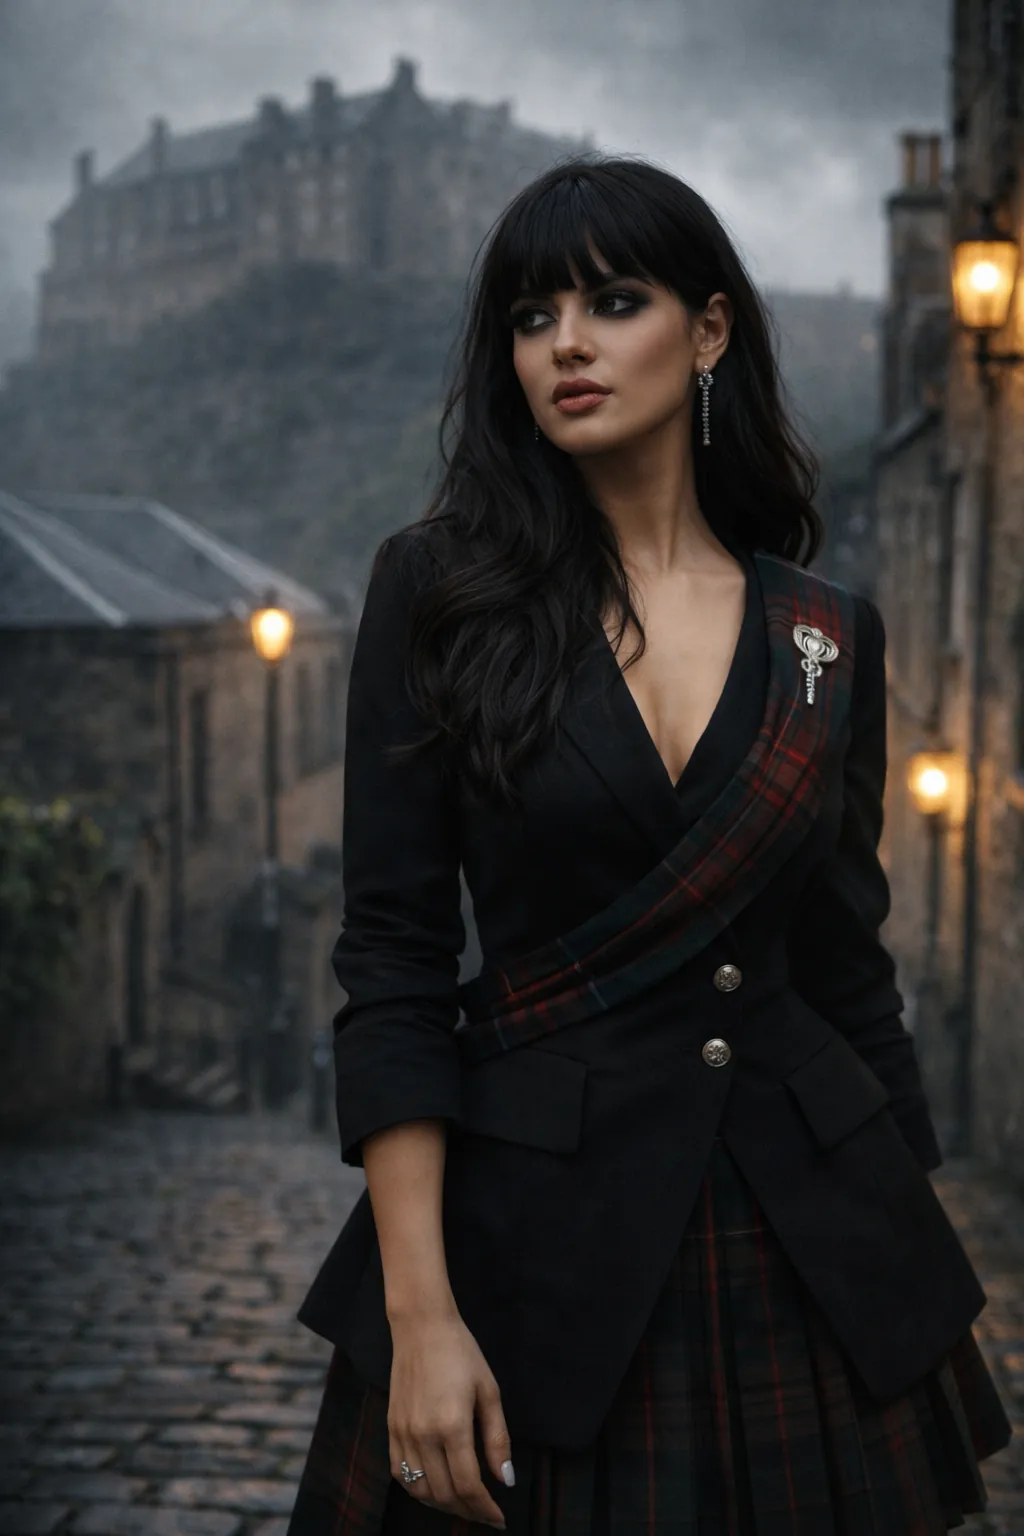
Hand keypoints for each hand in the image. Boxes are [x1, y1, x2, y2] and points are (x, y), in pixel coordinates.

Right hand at [387, 1308, 512, 1528]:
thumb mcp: (489, 1392)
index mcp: (452, 1425)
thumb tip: (505, 1480)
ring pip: (420, 1490)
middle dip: (468, 1511)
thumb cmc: (461, 1353)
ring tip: (464, 1504)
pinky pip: (400, 1474)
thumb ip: (497, 1439)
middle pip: (444, 1494)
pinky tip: (435, 1487)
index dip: (485, 1509)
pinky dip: (418, 1489)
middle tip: (486, 1513)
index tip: (500, 1518)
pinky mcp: (391, 1429)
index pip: (468, 1485)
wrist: (421, 1327)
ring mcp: (403, 1433)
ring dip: (443, 1504)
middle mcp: (423, 1435)